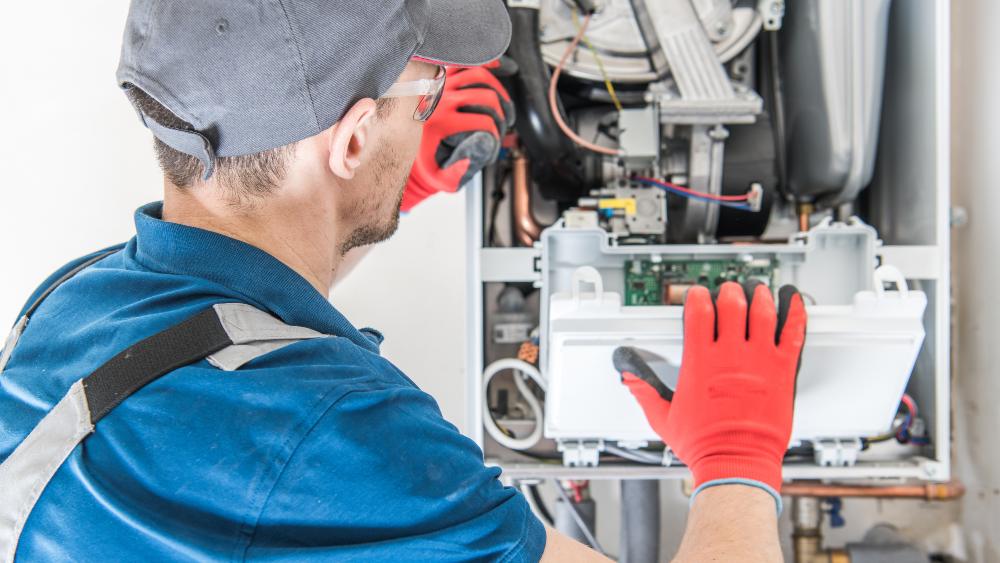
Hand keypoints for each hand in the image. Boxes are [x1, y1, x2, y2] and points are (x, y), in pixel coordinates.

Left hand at [401, 64, 513, 211]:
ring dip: (498, 90)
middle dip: (500, 114)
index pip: (483, 122)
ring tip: (502, 106)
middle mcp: (440, 100)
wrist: (401, 142)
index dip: (496, 134)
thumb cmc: (424, 158)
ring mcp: (441, 84)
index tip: (495, 141)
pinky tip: (498, 69)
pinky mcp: (441, 75)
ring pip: (480, 75)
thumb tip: (480, 152)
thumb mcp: (438, 175)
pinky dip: (485, 63)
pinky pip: (466, 62)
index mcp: (441, 123)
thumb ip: (458, 173)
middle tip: (502, 125)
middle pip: (486, 97)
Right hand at [612, 282, 805, 506]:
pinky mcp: (783, 372)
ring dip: (760, 296)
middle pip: (732, 304)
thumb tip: (629, 377)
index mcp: (700, 362)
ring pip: (763, 312)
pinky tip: (794, 301)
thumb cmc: (704, 445)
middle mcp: (730, 356)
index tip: (697, 295)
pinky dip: (795, 313)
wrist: (737, 463)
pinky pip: (793, 334)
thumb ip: (645, 391)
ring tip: (758, 290)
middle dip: (729, 292)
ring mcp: (759, 361)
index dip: (697, 297)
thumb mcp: (663, 417)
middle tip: (729, 291)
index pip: (698, 312)